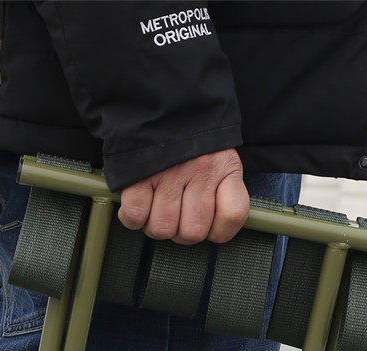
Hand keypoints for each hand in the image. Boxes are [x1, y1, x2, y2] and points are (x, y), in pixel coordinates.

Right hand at [118, 148, 248, 244]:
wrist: (160, 100)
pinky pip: (136, 215)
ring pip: (163, 228)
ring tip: (155, 208)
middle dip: (180, 232)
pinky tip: (138, 205)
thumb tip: (209, 230)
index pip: (233, 215)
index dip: (218, 231)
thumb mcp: (220, 159)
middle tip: (175, 215)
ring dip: (155, 226)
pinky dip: (133, 218)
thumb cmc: (190, 139)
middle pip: (192, 233)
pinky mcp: (139, 174)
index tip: (208, 224)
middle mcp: (200, 171)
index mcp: (225, 168)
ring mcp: (169, 173)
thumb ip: (223, 192)